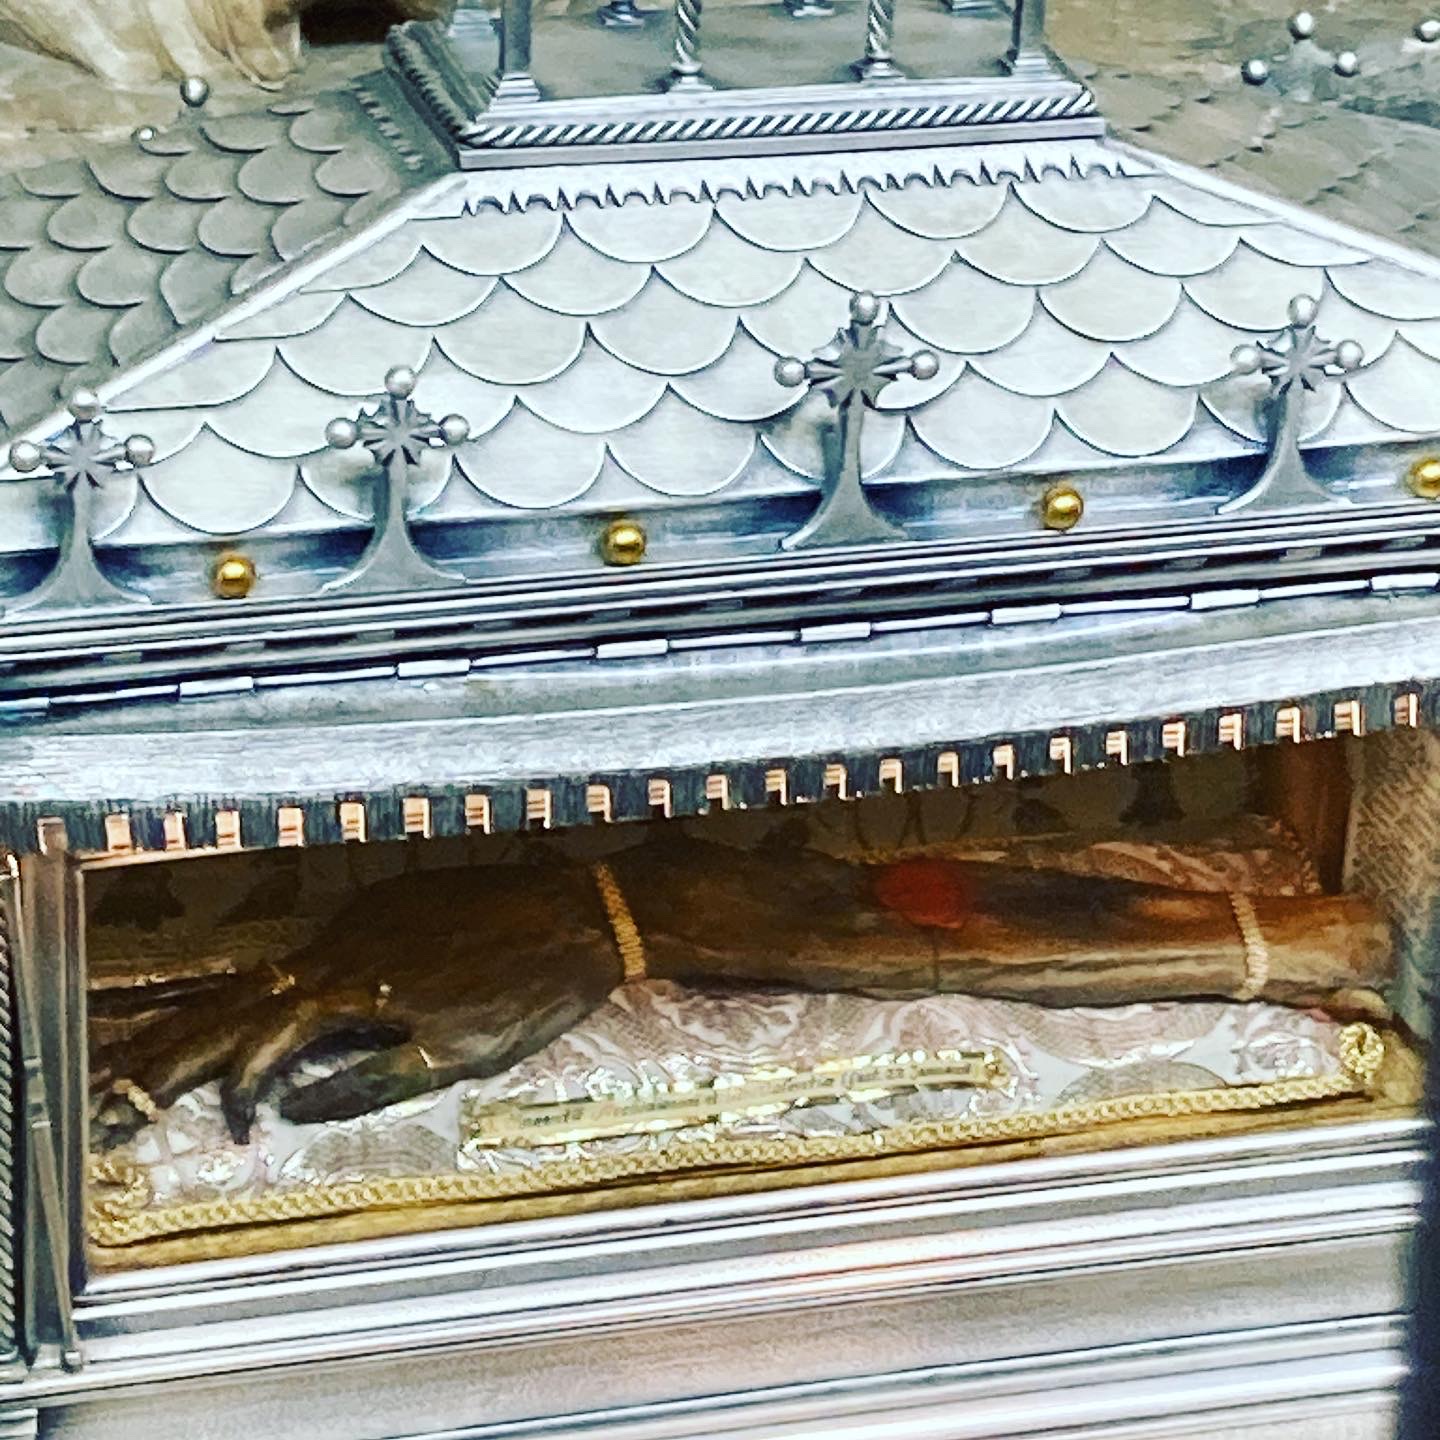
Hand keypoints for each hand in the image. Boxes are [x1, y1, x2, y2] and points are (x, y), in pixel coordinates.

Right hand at [93, 861, 619, 1145]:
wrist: (585, 913)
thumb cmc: (529, 992)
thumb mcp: (454, 1055)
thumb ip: (367, 1082)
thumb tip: (291, 1107)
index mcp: (354, 986)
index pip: (262, 1043)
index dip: (234, 1090)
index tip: (231, 1128)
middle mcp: (343, 943)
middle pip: (245, 998)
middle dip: (182, 1041)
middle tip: (125, 1079)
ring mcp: (363, 917)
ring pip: (276, 969)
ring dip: (223, 1010)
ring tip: (174, 1043)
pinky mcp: (389, 903)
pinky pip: (315, 947)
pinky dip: (276, 982)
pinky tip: (264, 1002)